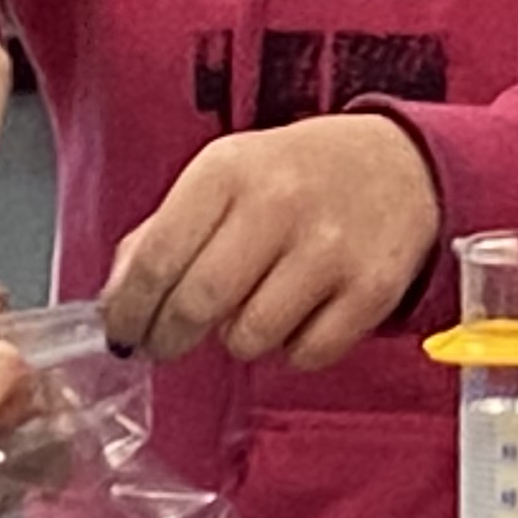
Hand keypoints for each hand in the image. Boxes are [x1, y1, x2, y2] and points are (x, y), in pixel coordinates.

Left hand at [99, 114, 440, 369]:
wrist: (400, 162)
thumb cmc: (294, 176)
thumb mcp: (223, 176)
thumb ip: (163, 232)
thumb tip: (117, 301)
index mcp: (227, 169)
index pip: (156, 258)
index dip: (128, 311)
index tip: (122, 333)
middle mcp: (278, 203)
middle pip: (197, 304)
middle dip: (169, 338)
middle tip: (165, 344)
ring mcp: (330, 248)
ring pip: (249, 337)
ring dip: (236, 340)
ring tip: (246, 313)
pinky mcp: (373, 288)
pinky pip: (307, 354)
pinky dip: (292, 350)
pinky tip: (296, 317)